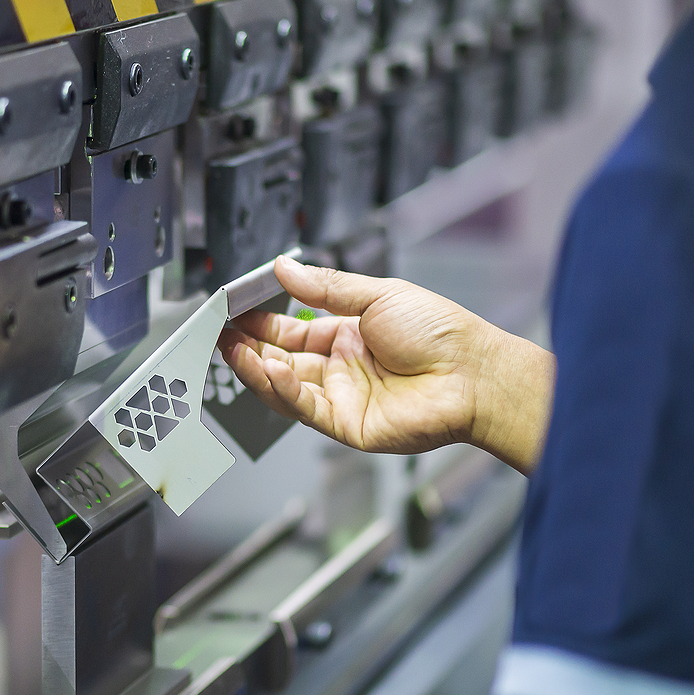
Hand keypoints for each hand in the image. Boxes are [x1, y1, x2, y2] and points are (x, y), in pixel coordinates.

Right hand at [217, 256, 554, 473]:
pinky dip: (283, 391)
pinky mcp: (347, 425)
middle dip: (247, 347)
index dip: (260, 322)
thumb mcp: (378, 294)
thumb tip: (285, 268)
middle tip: (218, 331)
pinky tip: (267, 370)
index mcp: (347, 336)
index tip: (233, 309)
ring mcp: (342, 399)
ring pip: (285, 388)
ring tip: (230, 348)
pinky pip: (305, 409)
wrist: (475, 373)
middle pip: (280, 360)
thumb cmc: (442, 334)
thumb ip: (327, 286)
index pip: (290, 331)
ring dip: (255, 369)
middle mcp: (341, 369)